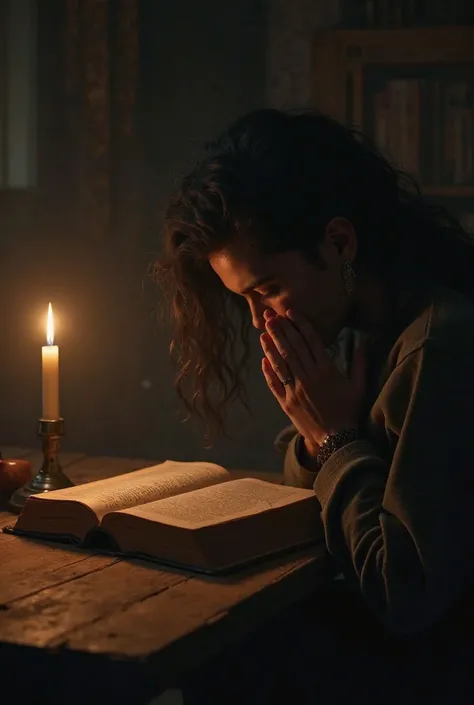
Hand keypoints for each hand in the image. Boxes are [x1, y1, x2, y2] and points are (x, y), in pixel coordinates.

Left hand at [260, 309, 365, 450]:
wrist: (336, 439)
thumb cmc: (349, 411)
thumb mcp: (359, 386)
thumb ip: (360, 363)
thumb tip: (364, 342)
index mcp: (327, 371)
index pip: (311, 341)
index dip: (300, 325)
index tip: (291, 312)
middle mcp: (309, 378)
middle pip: (292, 348)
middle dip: (281, 330)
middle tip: (271, 316)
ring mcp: (295, 390)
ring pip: (281, 363)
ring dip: (271, 346)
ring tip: (264, 332)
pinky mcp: (287, 403)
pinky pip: (275, 384)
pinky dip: (268, 371)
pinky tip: (263, 359)